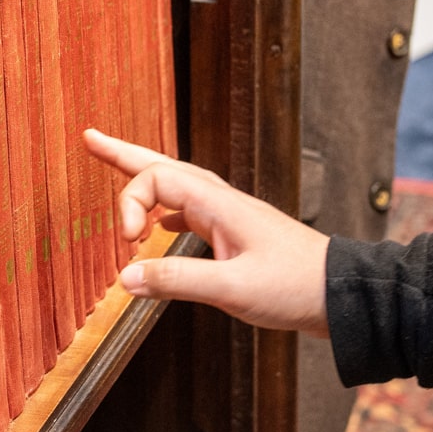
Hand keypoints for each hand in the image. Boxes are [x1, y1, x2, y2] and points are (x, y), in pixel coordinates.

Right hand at [84, 129, 330, 336]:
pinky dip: (165, 211)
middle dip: (124, 153)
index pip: (155, 179)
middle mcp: (221, 202)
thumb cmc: (296, 287)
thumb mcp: (232, 288)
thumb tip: (125, 278)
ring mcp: (229, 216)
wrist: (341, 293)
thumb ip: (177, 280)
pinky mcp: (236, 234)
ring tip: (115, 167)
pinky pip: (191, 211)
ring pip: (176, 185)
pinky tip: (157, 227)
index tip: (127, 245)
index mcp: (218, 204)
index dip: (129, 204)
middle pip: (163, 165)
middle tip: (91, 138)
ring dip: (143, 178)